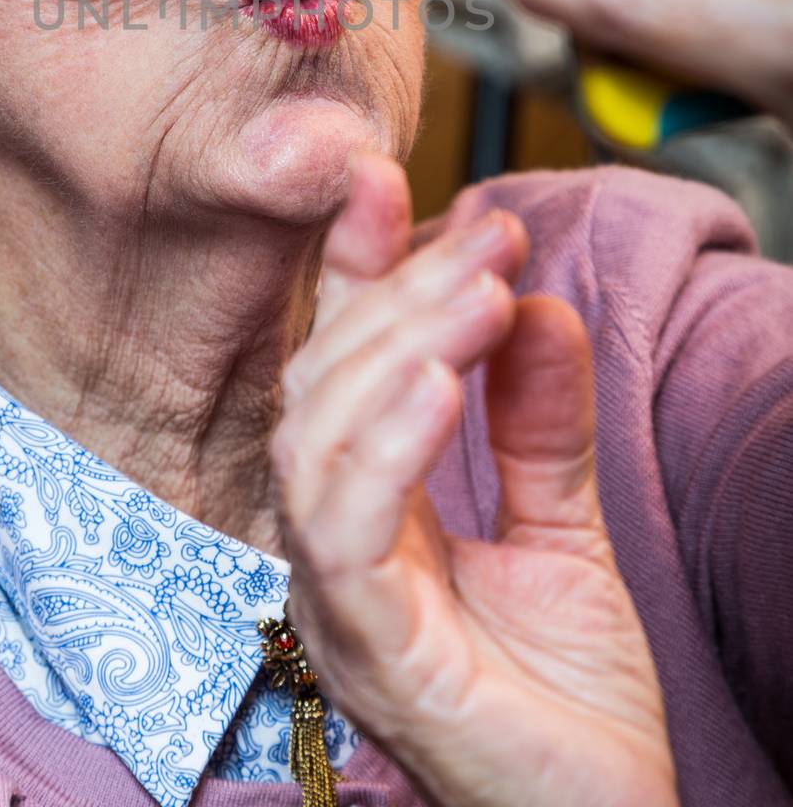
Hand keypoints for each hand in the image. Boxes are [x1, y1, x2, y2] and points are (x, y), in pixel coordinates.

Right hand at [271, 150, 676, 806]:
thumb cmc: (566, 702)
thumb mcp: (563, 528)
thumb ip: (541, 424)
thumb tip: (537, 304)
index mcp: (368, 507)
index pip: (340, 364)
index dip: (353, 269)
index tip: (387, 179)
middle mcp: (332, 545)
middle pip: (323, 383)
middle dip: (399, 292)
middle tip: (488, 236)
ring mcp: (340, 599)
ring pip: (314, 440)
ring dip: (393, 346)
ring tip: (478, 291)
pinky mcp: (372, 652)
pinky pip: (345, 530)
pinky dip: (384, 441)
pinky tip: (438, 380)